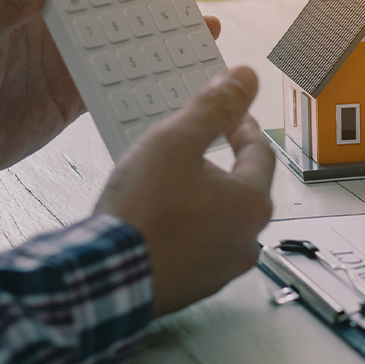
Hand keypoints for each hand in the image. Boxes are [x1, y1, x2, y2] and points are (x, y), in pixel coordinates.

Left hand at [0, 0, 220, 180]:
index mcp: (34, 6)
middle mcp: (59, 29)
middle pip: (117, 5)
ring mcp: (72, 63)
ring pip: (128, 42)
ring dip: (163, 36)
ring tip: (202, 30)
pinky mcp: (77, 97)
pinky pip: (121, 83)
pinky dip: (150, 79)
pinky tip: (177, 76)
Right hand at [95, 66, 274, 317]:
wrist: (105, 279)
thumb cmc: (141, 215)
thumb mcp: (175, 142)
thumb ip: (213, 107)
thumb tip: (245, 78)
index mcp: (252, 204)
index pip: (259, 152)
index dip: (241, 127)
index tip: (229, 116)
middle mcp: (247, 240)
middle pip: (241, 188)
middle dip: (218, 164)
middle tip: (190, 148)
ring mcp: (222, 268)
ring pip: (220, 219)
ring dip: (201, 199)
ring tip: (167, 185)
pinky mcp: (195, 285)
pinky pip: (198, 246)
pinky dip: (185, 229)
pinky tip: (157, 220)